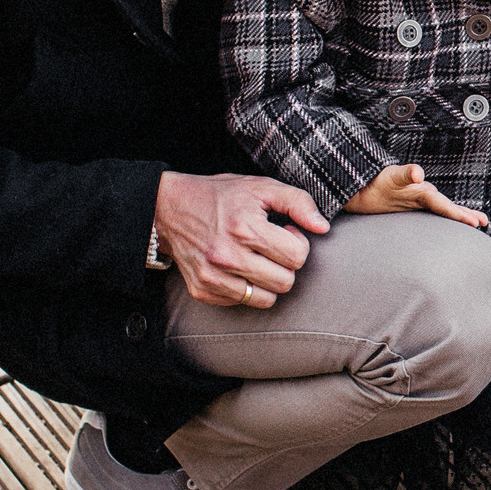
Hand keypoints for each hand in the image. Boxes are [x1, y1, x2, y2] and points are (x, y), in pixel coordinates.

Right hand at [156, 172, 327, 307]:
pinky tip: (237, 266)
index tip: (284, 231)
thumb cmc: (219, 196)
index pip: (297, 257)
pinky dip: (245, 288)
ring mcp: (213, 277)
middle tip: (271, 246)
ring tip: (257, 258)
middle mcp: (228, 256)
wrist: (168, 208)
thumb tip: (323, 227)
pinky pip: (242, 303)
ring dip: (268, 280)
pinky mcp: (203, 291)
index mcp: (245, 228)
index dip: (297, 243)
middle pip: (285, 282)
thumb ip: (297, 202)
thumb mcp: (260, 186)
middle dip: (285, 264)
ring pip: (267, 299)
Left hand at [345, 164, 489, 228]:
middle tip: (483, 223)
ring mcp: (418, 202)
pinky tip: (448, 224)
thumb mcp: (391, 176)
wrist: (359, 185)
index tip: (474, 223)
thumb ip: (406, 173)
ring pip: (444, 210)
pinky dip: (445, 219)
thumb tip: (419, 173)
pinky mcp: (411, 207)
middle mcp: (423, 195)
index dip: (459, 214)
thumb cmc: (374, 181)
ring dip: (460, 216)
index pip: (444, 205)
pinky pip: (433, 214)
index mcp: (422, 190)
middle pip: (449, 207)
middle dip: (466, 214)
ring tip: (477, 223)